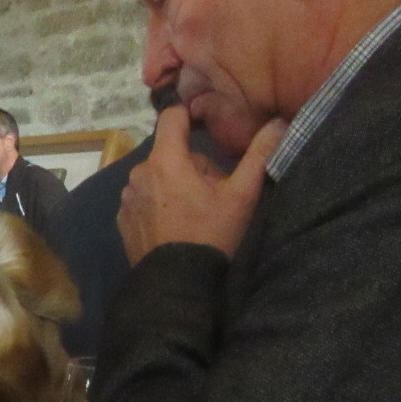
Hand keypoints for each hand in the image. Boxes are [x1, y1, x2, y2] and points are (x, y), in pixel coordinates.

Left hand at [119, 105, 287, 264]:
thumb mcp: (242, 196)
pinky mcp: (123, 219)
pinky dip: (158, 206)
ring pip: (156, 177)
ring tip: (193, 216)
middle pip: (169, 153)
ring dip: (173, 186)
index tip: (205, 128)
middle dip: (190, 166)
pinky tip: (173, 228)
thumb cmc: (211, 236)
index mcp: (166, 160)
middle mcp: (139, 173)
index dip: (190, 116)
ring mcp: (127, 197)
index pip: (172, 117)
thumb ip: (258, 155)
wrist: (178, 285)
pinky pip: (144, 199)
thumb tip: (277, 123)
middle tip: (211, 196)